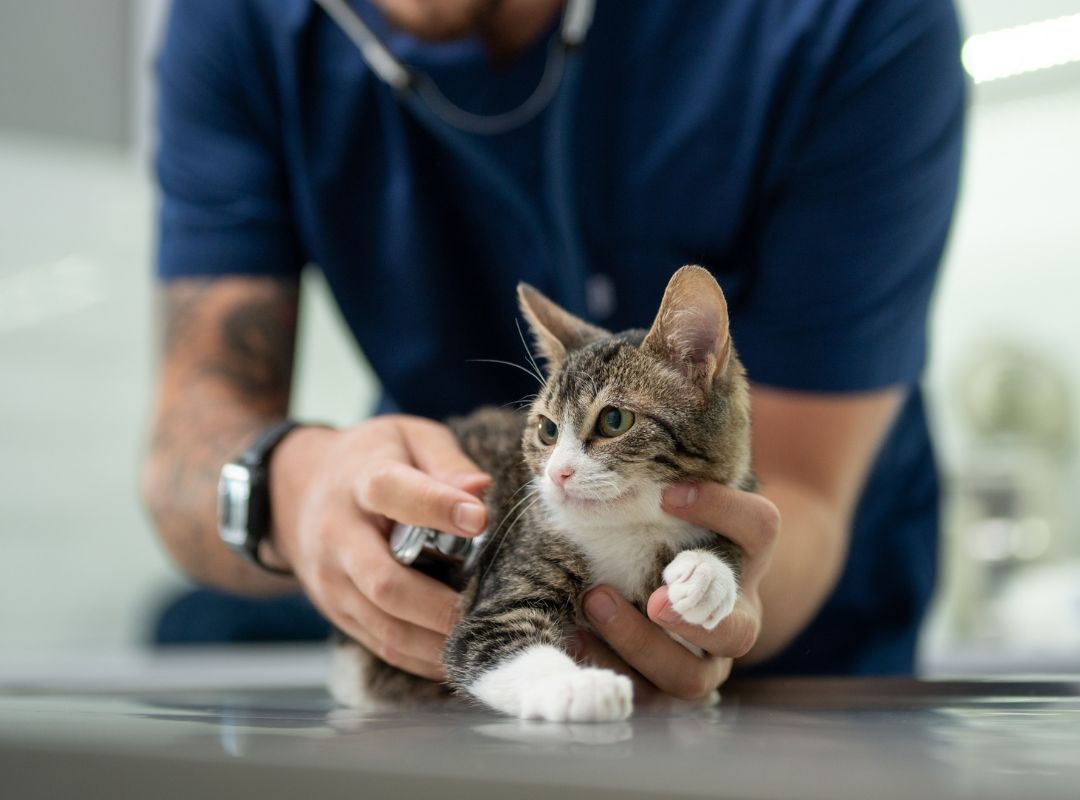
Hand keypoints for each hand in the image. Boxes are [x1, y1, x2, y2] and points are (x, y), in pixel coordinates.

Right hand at [267, 415, 490, 680]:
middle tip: (483, 608)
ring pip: (383, 626)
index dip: (437, 506)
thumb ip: (446, 462)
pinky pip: (379, 645)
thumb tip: (480, 491)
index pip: (392, 492)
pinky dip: (420, 658)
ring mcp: (331, 579)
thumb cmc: (368, 459)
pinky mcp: (334, 609)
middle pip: (384, 581)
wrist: (290, 489)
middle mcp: (339, 534)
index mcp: (360, 480)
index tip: (479, 519)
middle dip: (438, 605)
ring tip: (477, 639)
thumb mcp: (407, 438)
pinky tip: (453, 656)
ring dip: (434, 642)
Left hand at [576, 482, 779, 699]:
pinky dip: (609, 668)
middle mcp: (736, 614)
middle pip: (737, 630)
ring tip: (594, 601)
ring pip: (691, 677)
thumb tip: (591, 462)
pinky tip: (573, 636)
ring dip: (640, 644)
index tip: (668, 494)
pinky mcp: (667, 687)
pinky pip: (646, 697)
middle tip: (655, 600)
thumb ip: (649, 486)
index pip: (759, 528)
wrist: (659, 578)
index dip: (722, 511)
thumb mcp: (663, 503)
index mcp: (744, 558)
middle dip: (693, 620)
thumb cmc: (656, 525)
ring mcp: (705, 659)